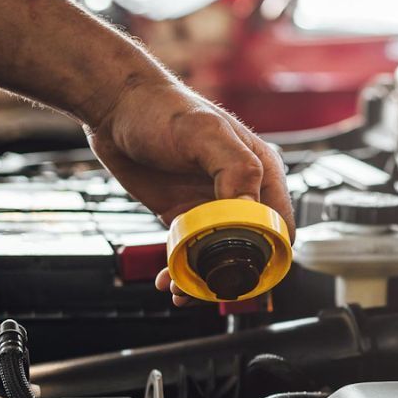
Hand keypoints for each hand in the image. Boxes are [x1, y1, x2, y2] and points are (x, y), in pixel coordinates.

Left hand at [85, 76, 293, 305]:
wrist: (115, 107)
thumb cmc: (161, 108)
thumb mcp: (203, 133)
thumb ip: (235, 168)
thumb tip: (250, 210)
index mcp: (261, 171)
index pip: (281, 225)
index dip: (269, 253)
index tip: (244, 270)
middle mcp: (243, 192)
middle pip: (253, 249)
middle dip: (233, 275)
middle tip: (207, 287)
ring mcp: (213, 206)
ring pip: (221, 257)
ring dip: (204, 279)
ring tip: (181, 289)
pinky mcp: (186, 215)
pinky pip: (193, 252)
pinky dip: (183, 271)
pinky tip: (168, 279)